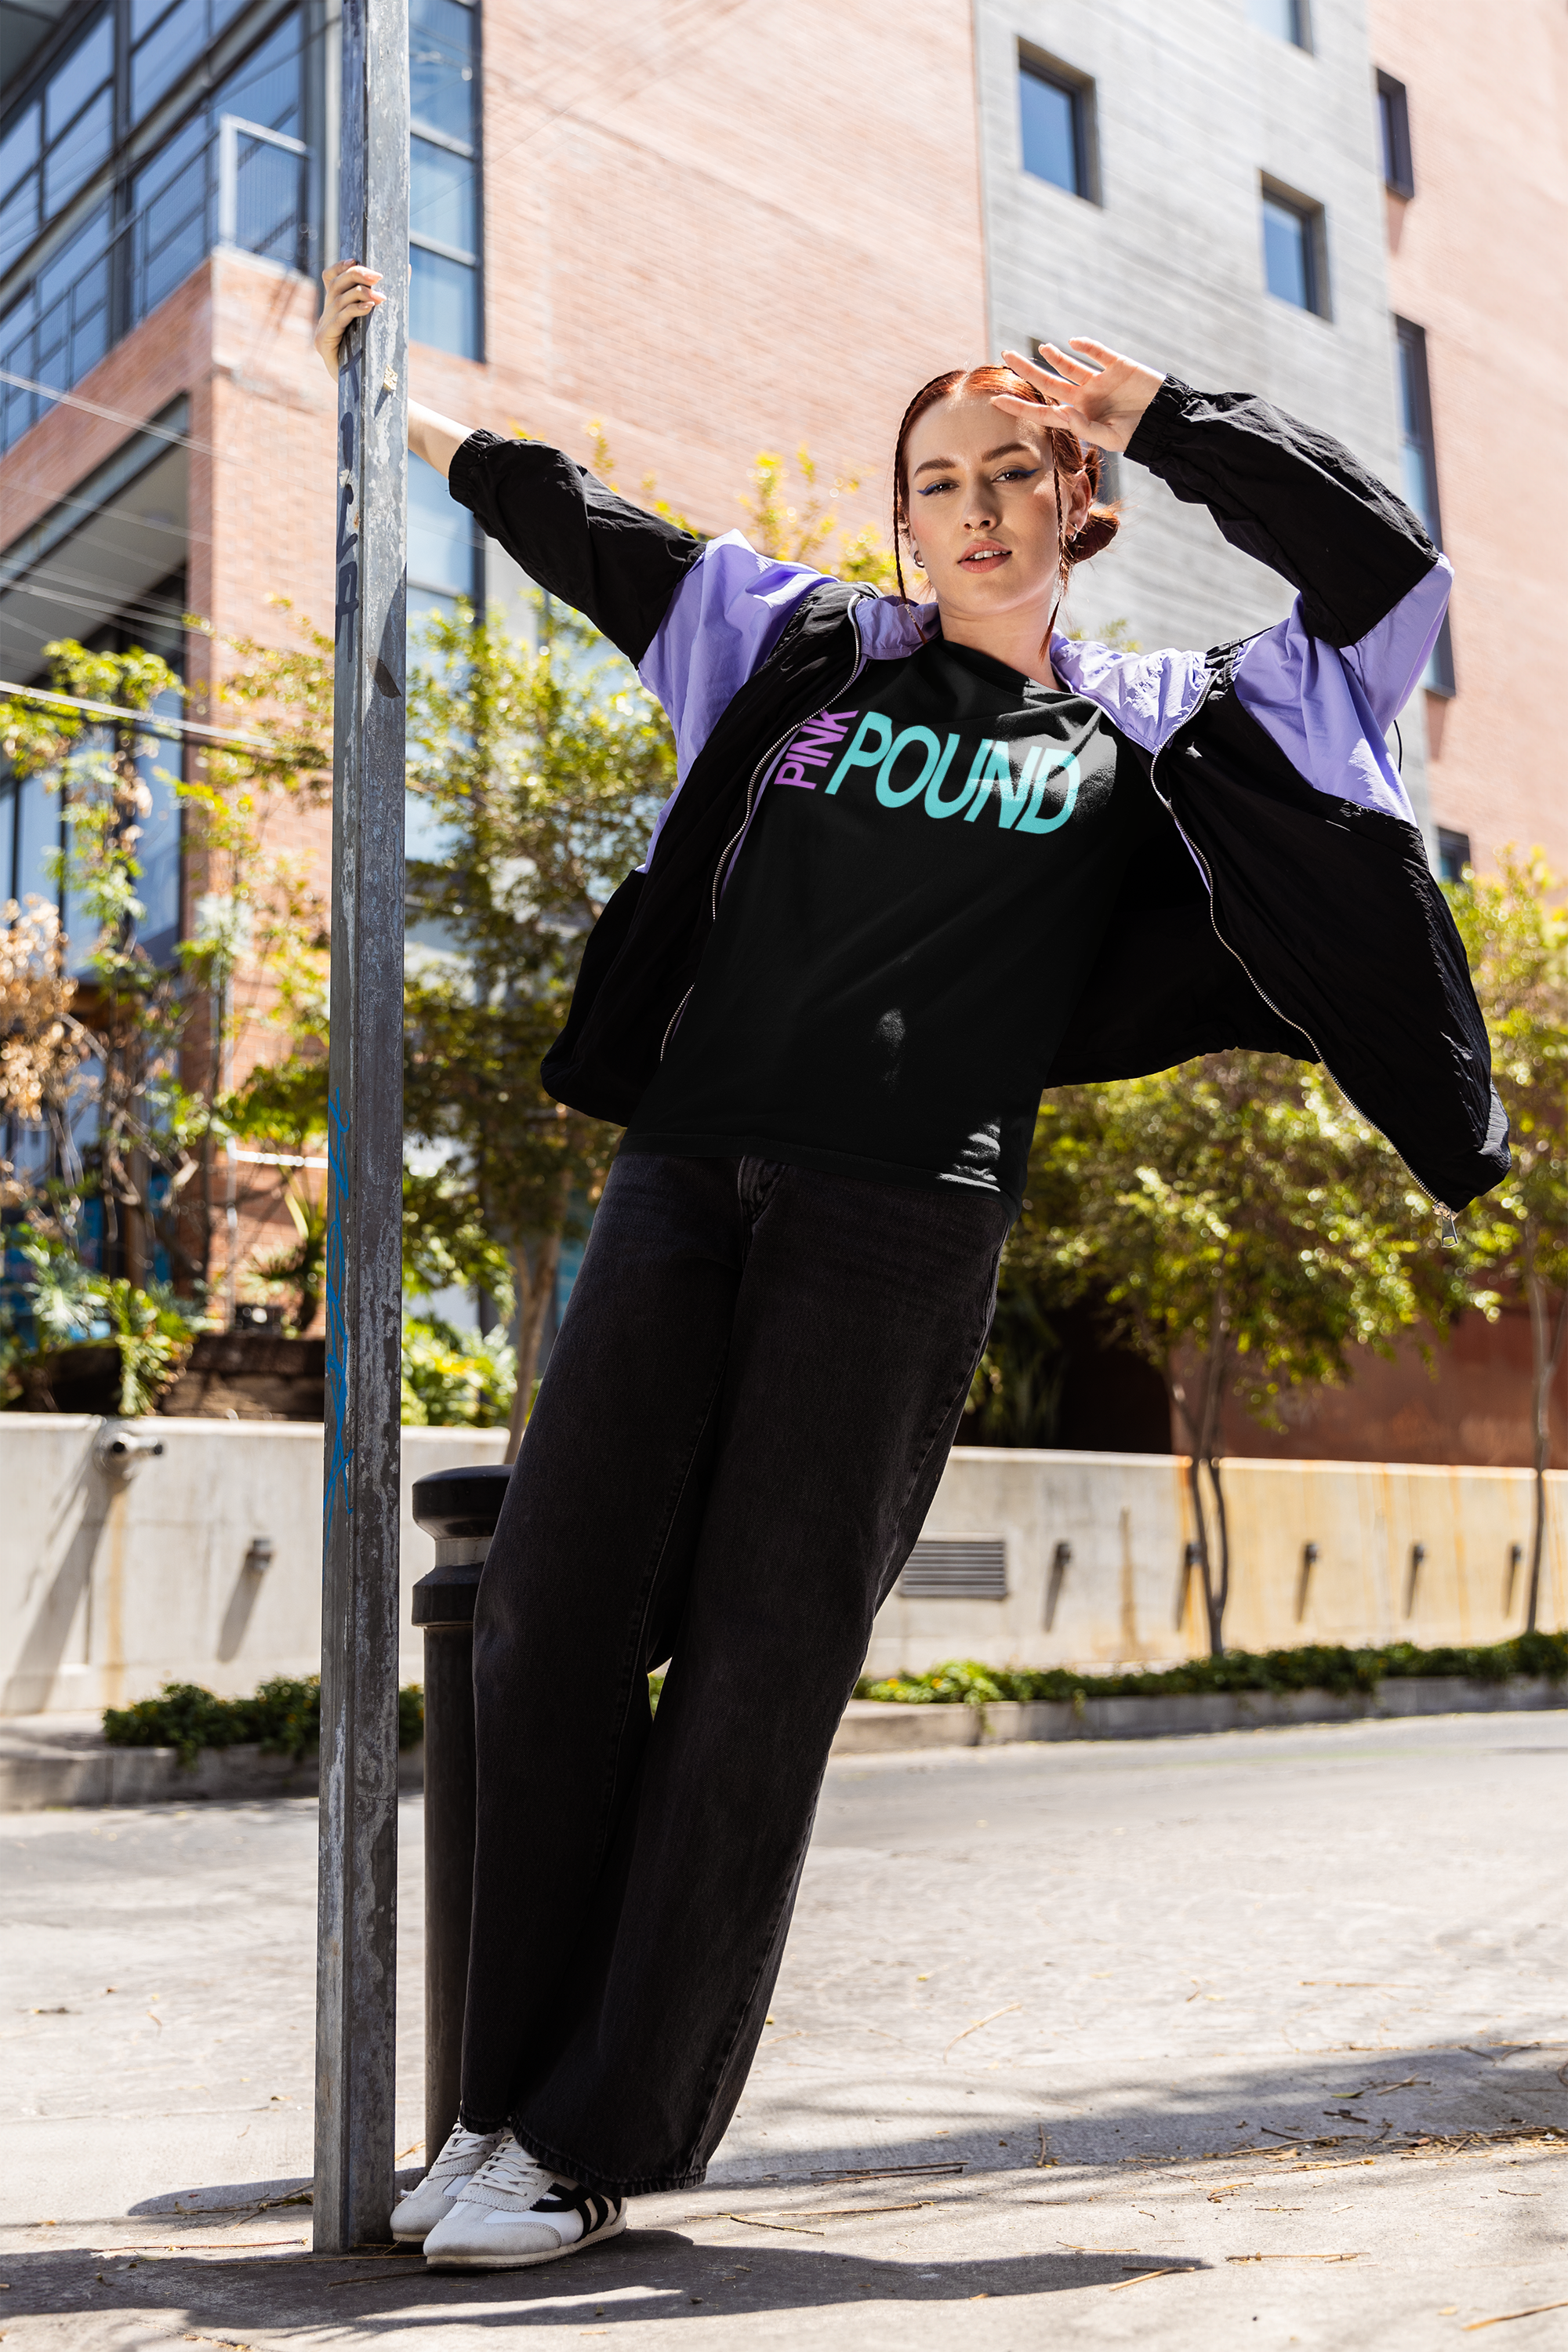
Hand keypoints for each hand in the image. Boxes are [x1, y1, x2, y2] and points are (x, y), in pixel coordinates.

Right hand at [316, 259, 382, 379]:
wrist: (374, 387)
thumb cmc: (379, 353)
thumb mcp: (382, 319)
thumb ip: (389, 294)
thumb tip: (405, 268)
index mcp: (335, 309)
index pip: (329, 279)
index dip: (340, 266)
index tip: (356, 259)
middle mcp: (325, 317)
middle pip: (334, 285)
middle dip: (356, 276)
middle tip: (378, 276)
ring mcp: (322, 329)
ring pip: (337, 300)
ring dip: (360, 294)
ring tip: (380, 296)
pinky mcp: (323, 342)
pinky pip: (339, 320)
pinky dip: (354, 310)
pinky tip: (369, 307)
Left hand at [994, 338, 1163, 454]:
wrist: (1167, 422)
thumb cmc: (1138, 434)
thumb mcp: (1110, 437)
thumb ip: (1084, 427)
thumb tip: (1061, 410)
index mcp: (1079, 417)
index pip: (1043, 412)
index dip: (1020, 406)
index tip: (996, 401)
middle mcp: (1085, 397)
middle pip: (1049, 383)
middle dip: (1027, 370)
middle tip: (1005, 355)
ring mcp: (1100, 380)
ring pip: (1070, 365)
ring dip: (1053, 357)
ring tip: (1038, 349)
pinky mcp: (1118, 365)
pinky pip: (1098, 353)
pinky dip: (1086, 347)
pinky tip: (1073, 343)